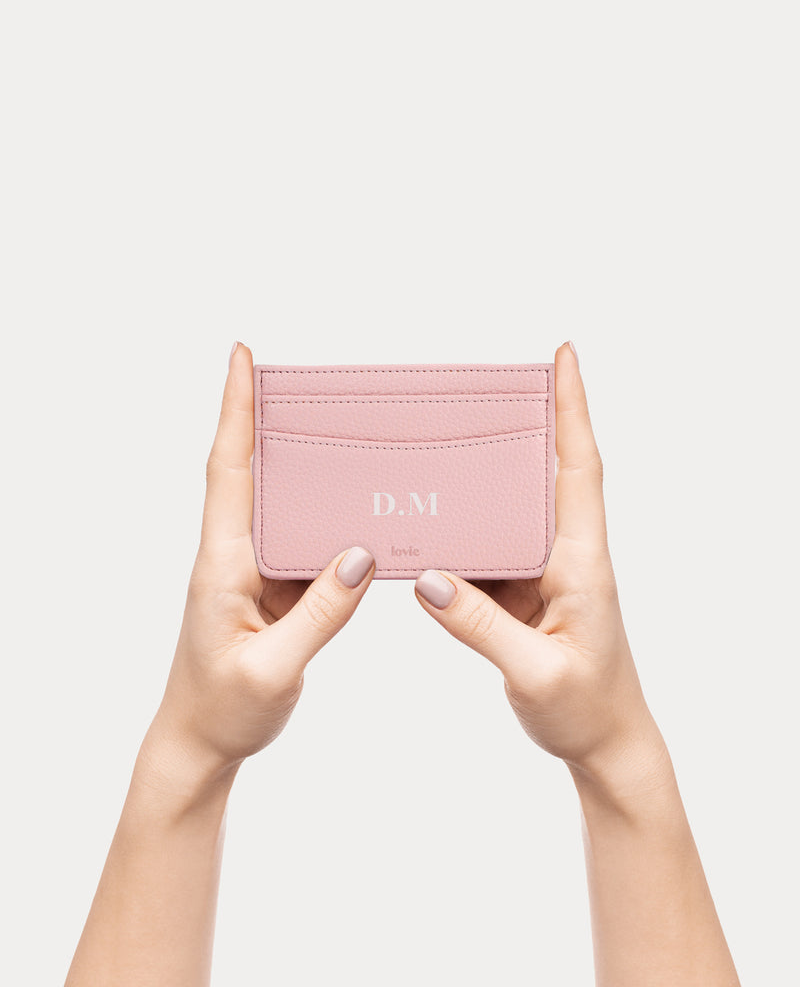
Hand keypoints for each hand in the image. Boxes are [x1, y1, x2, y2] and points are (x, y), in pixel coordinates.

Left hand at [143, 342, 375, 784]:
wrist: (202, 745)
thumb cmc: (224, 711)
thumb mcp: (273, 669)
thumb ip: (319, 614)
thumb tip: (361, 553)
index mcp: (223, 563)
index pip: (227, 470)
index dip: (234, 410)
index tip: (242, 357)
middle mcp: (235, 555)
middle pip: (251, 468)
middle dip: (268, 414)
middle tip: (305, 373)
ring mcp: (254, 570)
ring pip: (279, 501)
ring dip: (302, 460)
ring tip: (340, 423)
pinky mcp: (274, 588)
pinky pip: (302, 538)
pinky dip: (325, 512)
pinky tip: (357, 503)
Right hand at [413, 342, 666, 787]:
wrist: (604, 744)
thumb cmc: (586, 709)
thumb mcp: (534, 673)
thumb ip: (481, 626)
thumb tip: (430, 578)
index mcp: (582, 562)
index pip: (579, 469)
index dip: (574, 409)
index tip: (564, 357)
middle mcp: (564, 555)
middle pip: (546, 470)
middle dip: (527, 417)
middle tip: (488, 376)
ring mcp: (542, 571)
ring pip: (511, 507)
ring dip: (485, 471)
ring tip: (444, 435)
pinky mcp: (520, 592)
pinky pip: (488, 547)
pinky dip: (462, 527)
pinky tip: (430, 517)